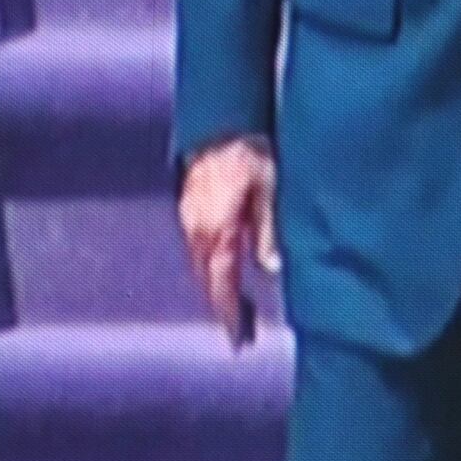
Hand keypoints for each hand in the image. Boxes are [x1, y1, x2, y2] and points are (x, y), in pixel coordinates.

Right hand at [178, 137, 278, 348]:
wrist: (223, 122)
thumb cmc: (252, 153)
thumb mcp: (270, 190)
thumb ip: (268, 230)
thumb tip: (270, 268)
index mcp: (216, 229)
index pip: (220, 282)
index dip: (228, 313)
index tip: (237, 339)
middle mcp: (197, 229)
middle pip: (207, 280)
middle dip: (222, 308)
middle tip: (240, 335)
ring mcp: (190, 218)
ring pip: (201, 265)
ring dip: (216, 288)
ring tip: (235, 310)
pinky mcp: (190, 208)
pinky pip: (199, 248)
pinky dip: (212, 266)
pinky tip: (227, 271)